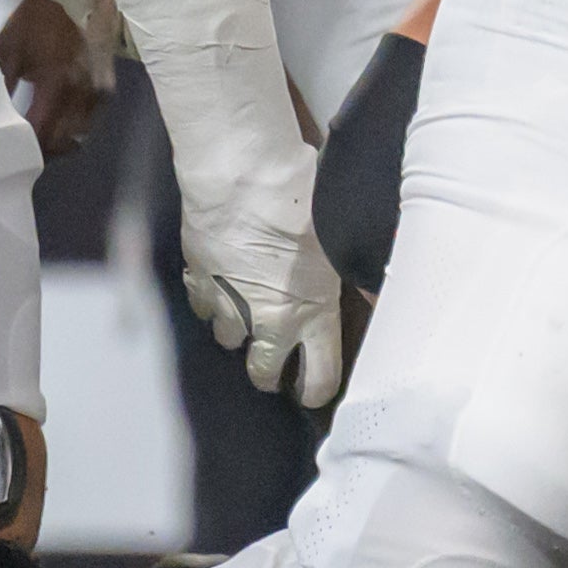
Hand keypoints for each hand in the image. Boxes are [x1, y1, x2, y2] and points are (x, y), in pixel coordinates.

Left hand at [0, 0, 111, 158]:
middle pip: (63, 140)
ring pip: (79, 133)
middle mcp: (83, 92)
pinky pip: (91, 118)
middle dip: (42, 149)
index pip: (41, 134)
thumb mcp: (8, 49)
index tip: (7, 153)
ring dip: (59, 139)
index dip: (25, 149)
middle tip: (20, 149)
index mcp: (56, 84)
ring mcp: (99, 91)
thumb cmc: (37, 20)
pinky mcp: (107, 86)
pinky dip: (74, 125)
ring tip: (38, 137)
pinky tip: (58, 119)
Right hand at [179, 156, 344, 405]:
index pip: (317, 377)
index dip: (317, 389)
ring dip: (239, 331)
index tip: (315, 391)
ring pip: (229, 339)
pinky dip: (211, 300)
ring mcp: (226, 305)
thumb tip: (369, 291)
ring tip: (249, 313)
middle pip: (262, 372)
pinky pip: (202, 306)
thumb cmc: (301, 201)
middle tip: (275, 363)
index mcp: (311, 314)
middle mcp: (266, 321)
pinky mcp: (198, 281)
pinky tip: (222, 284)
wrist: (241, 177)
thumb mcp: (339, 239)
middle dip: (269, 373)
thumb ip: (348, 275)